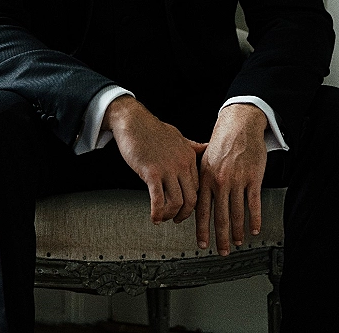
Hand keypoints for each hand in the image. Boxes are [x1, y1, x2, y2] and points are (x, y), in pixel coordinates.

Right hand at [103, 97, 207, 223]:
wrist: (132, 119)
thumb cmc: (152, 129)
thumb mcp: (178, 136)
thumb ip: (192, 146)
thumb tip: (206, 147)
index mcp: (189, 156)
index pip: (197, 188)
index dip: (190, 202)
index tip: (182, 207)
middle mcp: (181, 164)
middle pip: (191, 199)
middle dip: (184, 214)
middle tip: (175, 219)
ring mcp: (167, 169)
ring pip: (176, 203)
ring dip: (169, 216)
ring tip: (162, 218)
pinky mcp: (152, 173)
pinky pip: (158, 200)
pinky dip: (157, 213)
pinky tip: (154, 217)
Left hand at [195, 104, 266, 255]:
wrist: (239, 125)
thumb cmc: (222, 143)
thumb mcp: (204, 159)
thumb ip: (200, 180)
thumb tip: (194, 201)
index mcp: (205, 177)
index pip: (202, 209)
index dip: (202, 229)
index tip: (203, 243)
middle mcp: (220, 181)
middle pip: (220, 216)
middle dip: (221, 237)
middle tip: (222, 251)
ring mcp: (237, 180)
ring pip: (237, 212)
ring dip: (238, 231)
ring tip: (238, 241)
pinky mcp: (253, 178)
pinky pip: (253, 203)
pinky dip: (254, 219)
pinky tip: (254, 228)